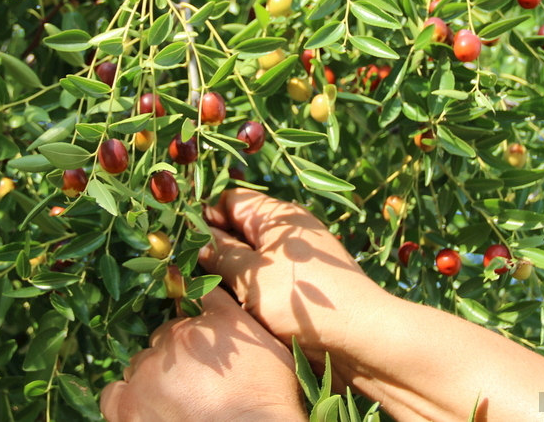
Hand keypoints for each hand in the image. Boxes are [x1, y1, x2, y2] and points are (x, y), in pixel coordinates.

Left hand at [100, 287, 306, 421]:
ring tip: (174, 400)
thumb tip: (205, 283)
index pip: (180, 326)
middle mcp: (164, 348)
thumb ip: (226, 307)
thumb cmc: (264, 393)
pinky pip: (112, 396)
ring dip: (150, 378)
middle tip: (194, 384)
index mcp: (192, 329)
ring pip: (137, 368)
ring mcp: (144, 380)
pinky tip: (144, 408)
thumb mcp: (257, 340)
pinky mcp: (129, 410)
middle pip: (158, 346)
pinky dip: (124, 399)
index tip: (205, 364)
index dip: (192, 345)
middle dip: (171, 359)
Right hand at [198, 188, 388, 365]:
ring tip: (206, 297)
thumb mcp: (253, 276)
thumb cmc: (307, 302)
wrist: (363, 342)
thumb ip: (220, 254)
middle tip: (184, 273)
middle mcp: (287, 234)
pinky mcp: (300, 292)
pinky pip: (262, 285)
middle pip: (237, 232)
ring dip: (228, 278)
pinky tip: (232, 313)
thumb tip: (195, 239)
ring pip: (247, 263)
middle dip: (212, 251)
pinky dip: (246, 295)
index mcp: (278, 217)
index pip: (229, 202)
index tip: (180, 243)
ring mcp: (295, 263)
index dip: (204, 219)